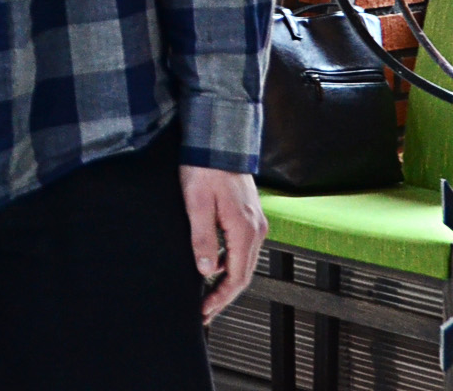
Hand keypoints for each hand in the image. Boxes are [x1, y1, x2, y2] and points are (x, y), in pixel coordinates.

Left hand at [180, 165, 265, 320]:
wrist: (218, 139)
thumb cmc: (205, 167)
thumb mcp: (196, 204)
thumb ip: (201, 239)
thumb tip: (205, 270)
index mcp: (245, 230)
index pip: (237, 277)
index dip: (221, 298)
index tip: (205, 312)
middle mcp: (256, 229)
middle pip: (243, 273)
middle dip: (224, 295)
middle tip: (204, 311)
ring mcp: (254, 221)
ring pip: (242, 261)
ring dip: (225, 279)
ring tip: (205, 292)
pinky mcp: (248, 214)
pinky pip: (240, 247)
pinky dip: (227, 261)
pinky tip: (210, 263)